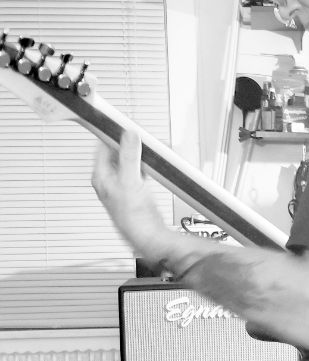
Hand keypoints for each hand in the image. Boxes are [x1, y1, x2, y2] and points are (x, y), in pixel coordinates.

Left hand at [92, 129, 168, 260]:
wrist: (147, 235)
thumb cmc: (131, 217)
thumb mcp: (130, 181)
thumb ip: (129, 156)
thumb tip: (129, 136)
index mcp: (101, 176)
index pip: (102, 146)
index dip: (112, 134)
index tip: (122, 125)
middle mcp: (110, 179)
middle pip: (117, 151)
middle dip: (130, 142)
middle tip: (141, 135)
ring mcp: (123, 183)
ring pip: (129, 159)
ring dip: (139, 152)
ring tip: (149, 147)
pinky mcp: (136, 188)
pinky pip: (139, 169)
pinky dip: (146, 163)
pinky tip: (154, 162)